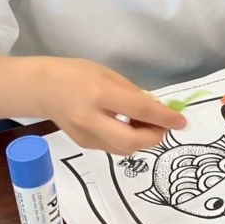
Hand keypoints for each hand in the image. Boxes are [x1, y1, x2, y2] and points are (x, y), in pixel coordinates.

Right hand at [36, 58, 185, 154]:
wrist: (42, 88)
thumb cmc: (77, 74)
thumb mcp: (109, 75)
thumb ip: (133, 94)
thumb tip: (157, 110)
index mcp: (100, 95)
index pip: (140, 110)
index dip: (165, 118)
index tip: (182, 121)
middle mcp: (91, 119)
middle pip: (132, 141)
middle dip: (155, 137)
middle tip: (163, 126)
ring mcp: (85, 135)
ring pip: (124, 149)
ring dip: (142, 140)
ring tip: (144, 123)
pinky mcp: (83, 144)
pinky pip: (113, 147)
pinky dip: (128, 140)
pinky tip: (127, 126)